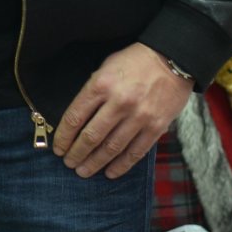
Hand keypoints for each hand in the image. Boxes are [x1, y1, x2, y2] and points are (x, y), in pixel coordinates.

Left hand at [51, 43, 192, 179]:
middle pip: (91, 136)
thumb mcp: (106, 66)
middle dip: (76, 153)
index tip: (58, 148)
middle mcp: (119, 102)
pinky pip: (135, 152)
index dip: (63, 137)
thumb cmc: (135, 61)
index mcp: (101, 84)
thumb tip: (79, 117)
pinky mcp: (155, 127)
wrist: (172, 58)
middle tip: (68, 163)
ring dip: (94, 163)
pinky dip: (120, 166)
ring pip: (111, 148)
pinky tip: (109, 172)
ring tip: (83, 171)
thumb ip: (93, 90)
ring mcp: (138, 116)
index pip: (75, 117)